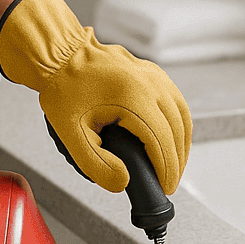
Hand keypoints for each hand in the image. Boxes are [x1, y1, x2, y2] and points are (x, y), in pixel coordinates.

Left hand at [0, 0, 190, 193]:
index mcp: (133, 97)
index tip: (164, 188)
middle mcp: (150, 84)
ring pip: (182, 116)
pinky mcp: (154, 73)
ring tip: (172, 167)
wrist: (61, 55)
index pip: (161, 142)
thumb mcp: (70, 133)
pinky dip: (179, 125)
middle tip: (167, 184)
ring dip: (181, 145)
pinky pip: (177, 102)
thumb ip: (95, 163)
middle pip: (177, 131)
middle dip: (176, 162)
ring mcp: (155, 76)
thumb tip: (122, 182)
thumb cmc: (64, 90)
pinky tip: (172, 140)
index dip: (166, 170)